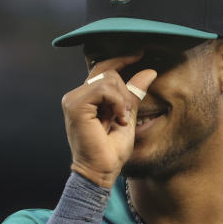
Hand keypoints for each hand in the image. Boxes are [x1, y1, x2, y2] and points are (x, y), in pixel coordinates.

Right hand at [61, 54, 157, 187]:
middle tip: (125, 116)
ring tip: (120, 119)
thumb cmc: (112, 150)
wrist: (101, 171)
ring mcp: (73, 99)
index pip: (103, 69)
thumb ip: (134, 94)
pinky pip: (104, 88)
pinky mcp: (75, 105)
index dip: (121, 58)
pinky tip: (117, 118)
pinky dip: (117, 102)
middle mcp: (76, 96)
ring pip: (108, 79)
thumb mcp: (128, 116)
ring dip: (122, 100)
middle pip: (108, 72)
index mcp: (86, 98)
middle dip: (125, 92)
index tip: (139, 52)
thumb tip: (149, 71)